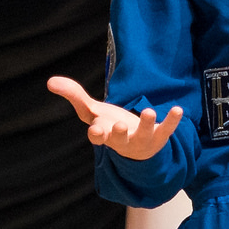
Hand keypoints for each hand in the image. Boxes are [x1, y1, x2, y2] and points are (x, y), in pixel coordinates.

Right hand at [47, 76, 183, 161]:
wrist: (137, 148)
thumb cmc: (110, 126)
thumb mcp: (92, 111)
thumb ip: (74, 95)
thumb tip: (50, 81)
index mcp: (104, 135)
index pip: (98, 137)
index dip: (97, 134)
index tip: (96, 130)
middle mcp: (122, 140)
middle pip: (119, 139)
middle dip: (119, 133)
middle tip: (119, 125)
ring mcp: (141, 140)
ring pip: (143, 134)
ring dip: (145, 123)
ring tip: (147, 110)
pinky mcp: (159, 137)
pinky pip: (166, 130)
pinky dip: (171, 120)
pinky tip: (178, 109)